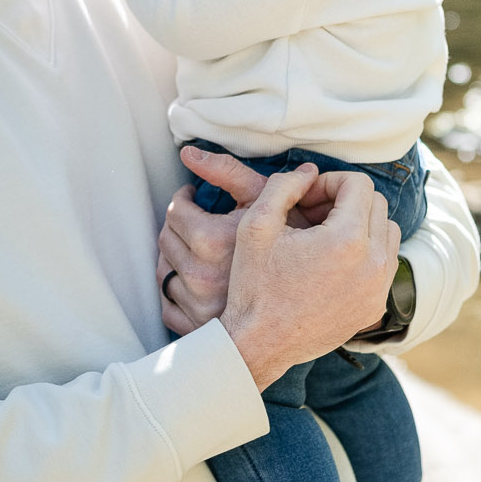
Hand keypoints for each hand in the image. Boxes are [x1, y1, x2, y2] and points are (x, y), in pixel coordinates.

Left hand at [156, 146, 337, 334]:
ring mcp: (197, 307)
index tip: (194, 199)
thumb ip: (227, 172)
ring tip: (197, 250)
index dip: (185, 199)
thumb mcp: (265, 204)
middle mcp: (201, 276)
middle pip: (165, 239)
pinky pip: (167, 306)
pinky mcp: (197, 329)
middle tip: (195, 221)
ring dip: (174, 256)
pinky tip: (196, 282)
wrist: (317, 301)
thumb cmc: (294, 249)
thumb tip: (188, 153)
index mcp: (213, 241)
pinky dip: (176, 293)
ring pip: (163, 272)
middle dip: (178, 225)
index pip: (177, 211)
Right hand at [220, 165, 400, 390]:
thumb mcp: (256, 224)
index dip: (329, 182)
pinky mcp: (374, 307)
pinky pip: (384, 265)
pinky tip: (331, 264)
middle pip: (376, 204)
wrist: (260, 344)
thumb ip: (284, 186)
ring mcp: (377, 288)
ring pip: (387, 233)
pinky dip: (365, 254)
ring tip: (324, 238)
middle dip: (345, 201)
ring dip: (360, 224)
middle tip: (312, 216)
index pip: (358, 184)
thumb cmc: (255, 284)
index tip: (306, 198)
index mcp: (346, 239)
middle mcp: (373, 263)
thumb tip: (309, 172)